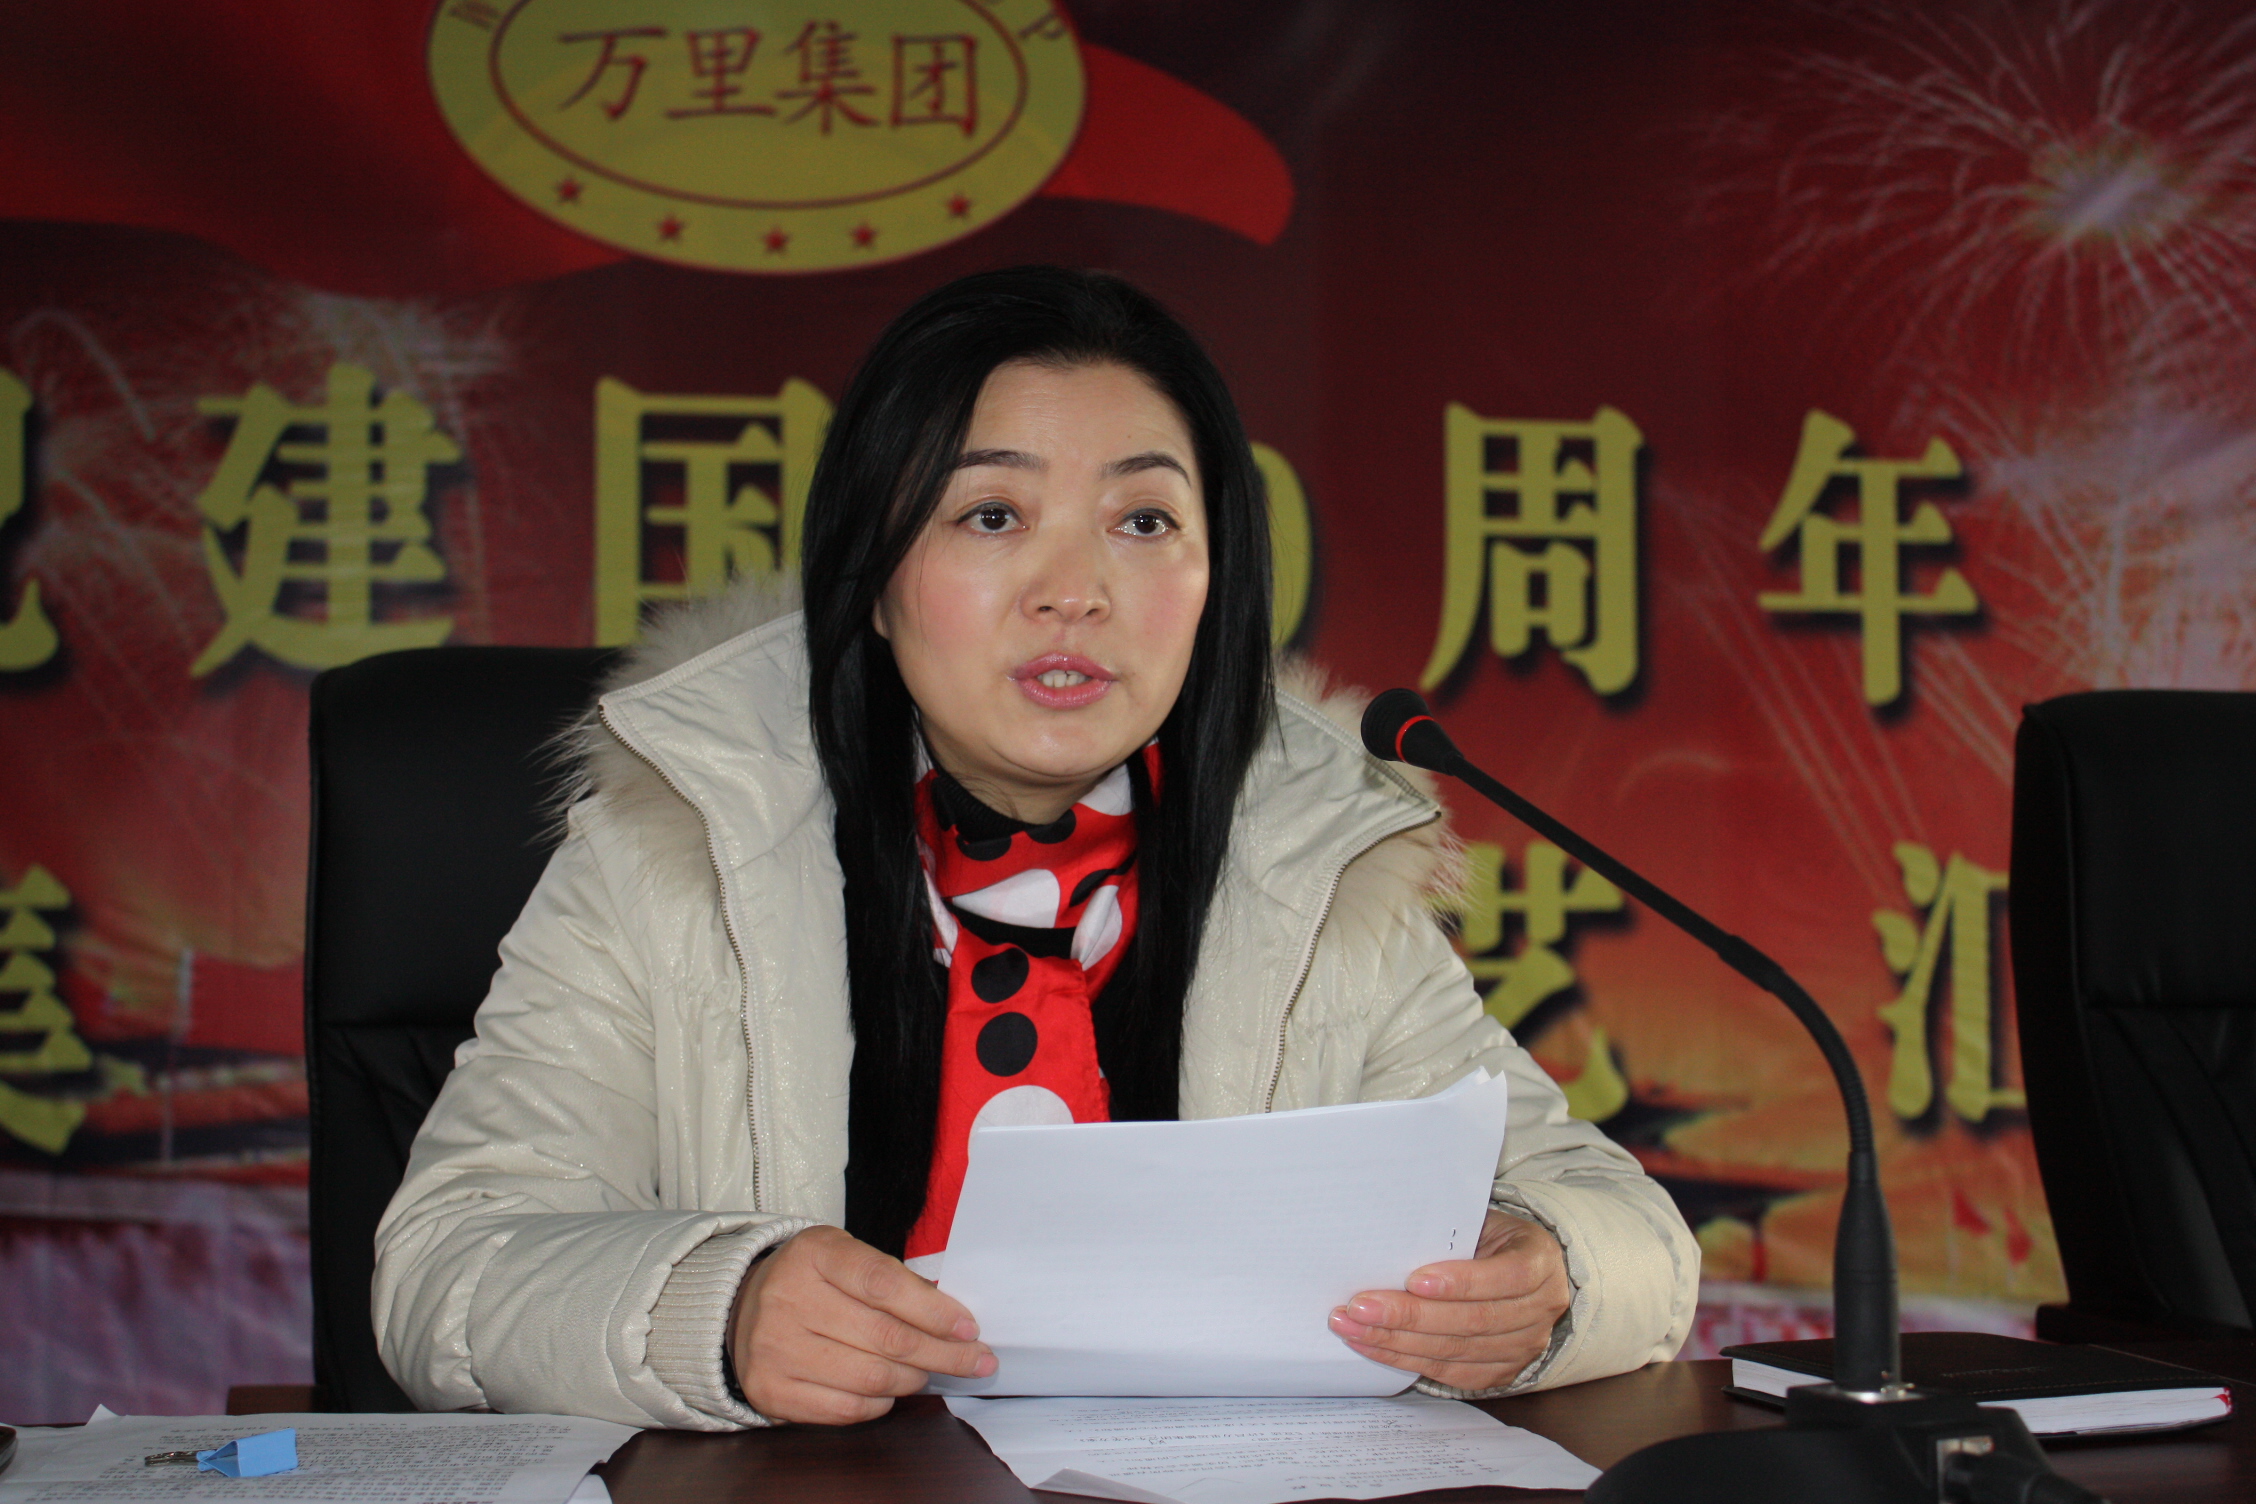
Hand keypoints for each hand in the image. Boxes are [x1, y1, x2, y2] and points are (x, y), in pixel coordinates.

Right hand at [727, 1225, 995, 1423]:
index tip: (968, 1328)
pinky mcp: (770, 1389)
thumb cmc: (812, 1280)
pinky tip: (890, 1392)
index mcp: (814, 1254)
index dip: (934, 1311)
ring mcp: (776, 1347)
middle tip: (975, 1361)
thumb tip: (953, 1320)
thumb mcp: (846, 1256)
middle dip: (942, 1353)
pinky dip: (879, 1404)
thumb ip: (893, 1280)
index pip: (884, 1285)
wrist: (740, 1308)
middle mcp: (789, 1299)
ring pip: (870, 1378)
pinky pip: (844, 1409)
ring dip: (913, 1379)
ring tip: (928, 1372)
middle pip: (885, 1337)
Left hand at [1327, 1209, 1569, 1391]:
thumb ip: (1449, 1233)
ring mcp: (1523, 1347)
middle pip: (1473, 1320)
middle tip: (1360, 1307)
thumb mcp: (1482, 1221)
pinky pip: (1448, 1373)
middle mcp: (1539, 1310)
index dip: (1461, 1281)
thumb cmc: (1489, 1239)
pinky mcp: (1499, 1372)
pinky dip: (1405, 1359)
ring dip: (1397, 1341)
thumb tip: (1389, 1239)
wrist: (1519, 1273)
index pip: (1506, 1277)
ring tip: (1352, 1327)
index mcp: (1539, 1263)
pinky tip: (1372, 1346)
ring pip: (1455, 1350)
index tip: (1413, 1280)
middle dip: (1410, 1316)